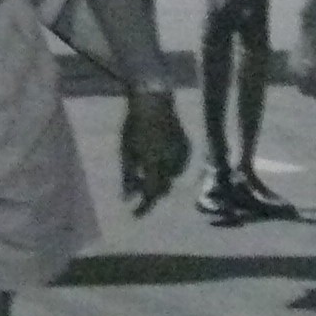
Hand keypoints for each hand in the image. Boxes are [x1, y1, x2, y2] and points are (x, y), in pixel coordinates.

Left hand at [119, 89, 190, 214]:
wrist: (155, 101)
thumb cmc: (135, 126)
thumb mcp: (127, 153)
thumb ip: (129, 178)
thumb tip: (128, 199)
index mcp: (155, 165)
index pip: (151, 195)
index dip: (143, 207)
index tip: (134, 214)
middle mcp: (172, 164)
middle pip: (163, 188)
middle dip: (151, 192)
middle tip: (138, 187)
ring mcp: (183, 156)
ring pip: (171, 178)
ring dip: (160, 178)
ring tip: (148, 166)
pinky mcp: (188, 149)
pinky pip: (178, 166)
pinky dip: (169, 167)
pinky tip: (160, 155)